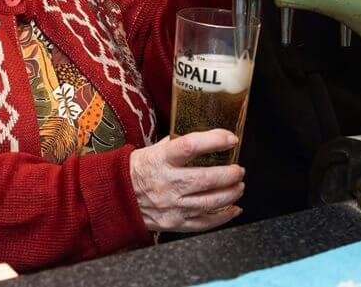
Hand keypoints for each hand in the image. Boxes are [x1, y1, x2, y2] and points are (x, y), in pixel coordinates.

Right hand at [129, 129, 244, 232]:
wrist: (120, 195)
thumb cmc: (142, 168)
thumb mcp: (157, 149)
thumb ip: (182, 144)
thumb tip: (210, 137)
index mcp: (162, 159)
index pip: (191, 146)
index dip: (214, 140)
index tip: (231, 139)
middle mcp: (167, 183)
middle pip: (206, 179)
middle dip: (230, 174)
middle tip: (239, 170)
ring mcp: (172, 205)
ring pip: (210, 202)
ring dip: (231, 194)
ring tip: (239, 186)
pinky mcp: (175, 223)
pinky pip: (205, 222)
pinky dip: (224, 216)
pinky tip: (234, 208)